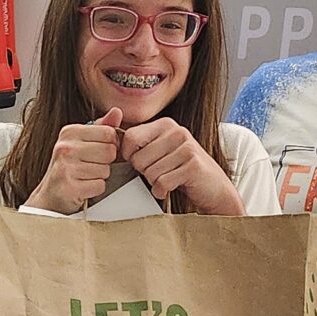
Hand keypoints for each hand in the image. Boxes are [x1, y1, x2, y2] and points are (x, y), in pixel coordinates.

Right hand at [27, 106, 123, 211]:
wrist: (49, 195)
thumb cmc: (67, 168)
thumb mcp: (82, 142)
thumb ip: (101, 127)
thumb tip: (117, 111)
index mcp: (69, 132)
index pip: (109, 132)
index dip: (110, 144)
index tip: (99, 151)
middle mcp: (65, 147)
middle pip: (109, 151)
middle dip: (105, 162)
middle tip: (90, 166)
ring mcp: (65, 167)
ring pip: (105, 170)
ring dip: (99, 176)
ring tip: (84, 177)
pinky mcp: (69, 187)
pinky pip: (99, 185)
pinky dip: (94, 189)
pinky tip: (82, 187)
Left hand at [123, 118, 243, 214]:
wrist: (212, 188)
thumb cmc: (179, 170)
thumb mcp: (158, 151)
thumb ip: (136, 142)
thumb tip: (104, 126)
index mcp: (165, 124)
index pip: (129, 137)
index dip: (129, 156)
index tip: (142, 162)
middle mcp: (177, 131)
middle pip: (138, 158)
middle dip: (144, 173)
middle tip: (160, 172)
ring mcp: (187, 147)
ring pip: (149, 173)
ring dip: (155, 183)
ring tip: (169, 178)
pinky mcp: (193, 166)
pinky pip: (162, 183)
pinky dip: (162, 191)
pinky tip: (172, 187)